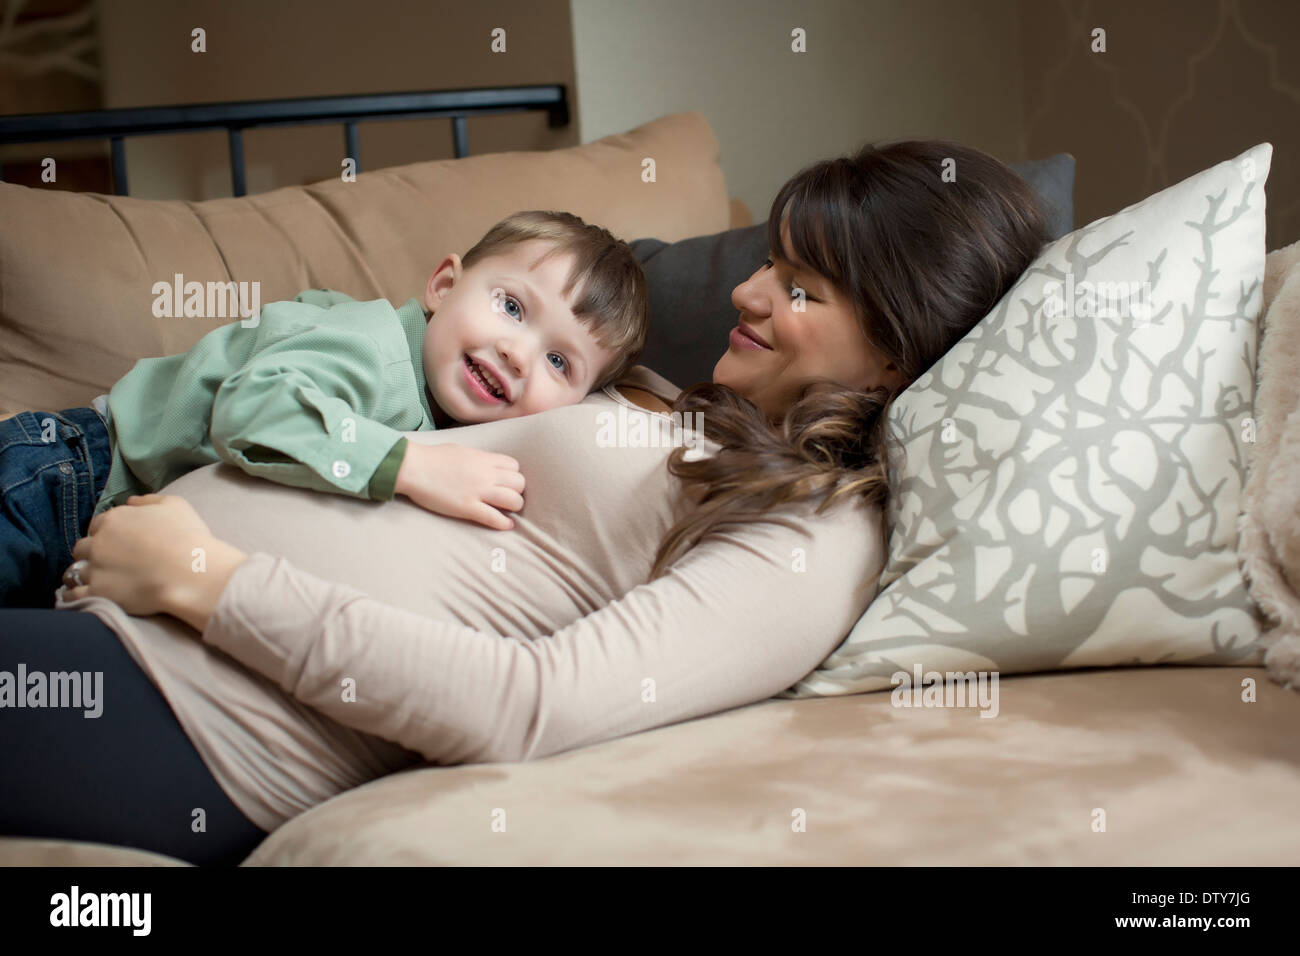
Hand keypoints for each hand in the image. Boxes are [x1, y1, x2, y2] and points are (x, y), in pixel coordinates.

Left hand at [61, 494, 245, 622]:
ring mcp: (95, 568)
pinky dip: (76, 596)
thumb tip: (131, 502)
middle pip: (82, 548)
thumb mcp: (175, 505)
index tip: (118, 544)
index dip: (106, 534)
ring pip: (74, 572)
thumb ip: (148, 500)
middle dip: (92, 554)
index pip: (98, 525)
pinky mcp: (97, 593)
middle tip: (109, 563)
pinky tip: (86, 598)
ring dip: (82, 575)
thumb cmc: (188, 537)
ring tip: (95, 582)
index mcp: (114, 519)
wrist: (193, 573)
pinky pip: (75, 595)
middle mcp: (98, 542)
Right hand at [394, 442, 524, 529]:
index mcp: (483, 459)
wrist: (412, 467)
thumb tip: (486, 465)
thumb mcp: (461, 451)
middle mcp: (485, 474)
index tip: (506, 482)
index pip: (514, 466)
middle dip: (517, 491)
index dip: (513, 475)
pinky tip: (507, 525)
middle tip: (509, 497)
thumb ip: (478, 459)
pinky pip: (494, 517)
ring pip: (513, 501)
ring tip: (508, 510)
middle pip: (519, 483)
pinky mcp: (467, 508)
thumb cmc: (432, 457)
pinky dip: (504, 523)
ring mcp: (477, 491)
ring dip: (514, 507)